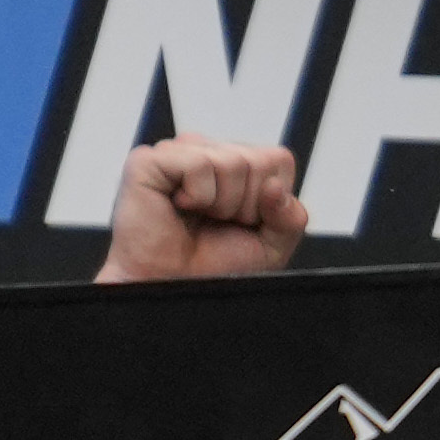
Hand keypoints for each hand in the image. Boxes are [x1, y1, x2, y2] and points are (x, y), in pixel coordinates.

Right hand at [103, 133, 305, 283]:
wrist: (172, 287)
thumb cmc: (213, 265)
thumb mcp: (271, 247)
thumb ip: (290, 218)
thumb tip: (275, 187)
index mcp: (236, 163)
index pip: (278, 159)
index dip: (271, 198)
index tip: (246, 220)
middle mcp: (208, 151)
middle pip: (259, 160)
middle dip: (247, 203)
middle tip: (218, 221)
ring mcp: (179, 152)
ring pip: (232, 161)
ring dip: (222, 203)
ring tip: (199, 216)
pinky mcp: (149, 160)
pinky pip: (198, 164)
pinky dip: (197, 196)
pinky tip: (180, 206)